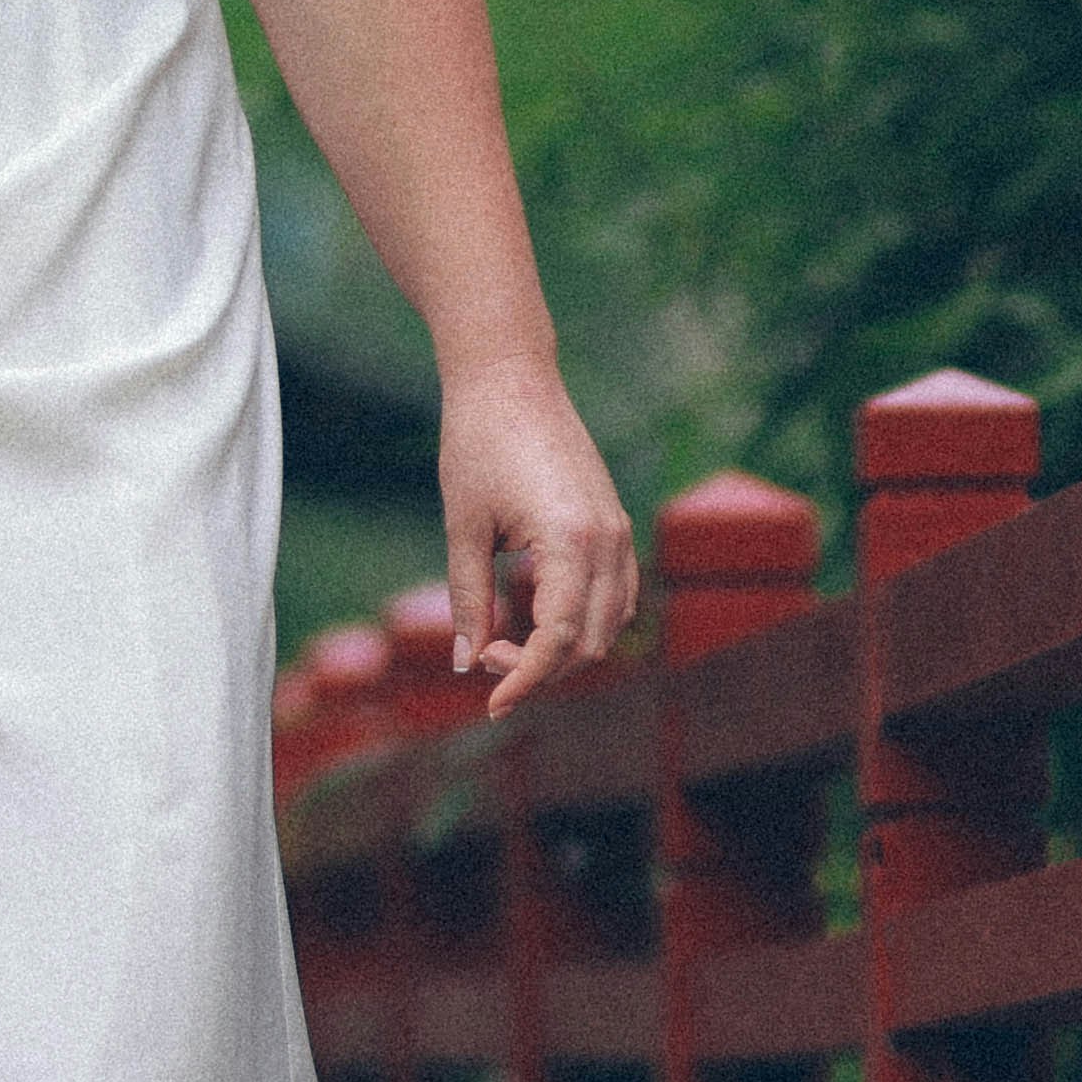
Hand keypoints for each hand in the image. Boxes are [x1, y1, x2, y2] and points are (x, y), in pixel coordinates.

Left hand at [435, 362, 638, 710]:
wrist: (510, 378)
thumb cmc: (476, 445)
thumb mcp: (463, 529)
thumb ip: (468, 600)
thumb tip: (464, 664)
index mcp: (571, 543)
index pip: (559, 641)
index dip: (524, 679)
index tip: (490, 702)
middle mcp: (608, 541)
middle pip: (588, 643)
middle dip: (538, 666)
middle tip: (482, 651)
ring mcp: (618, 531)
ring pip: (609, 623)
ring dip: (562, 647)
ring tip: (503, 636)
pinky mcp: (614, 523)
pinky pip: (615, 594)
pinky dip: (581, 619)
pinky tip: (534, 614)